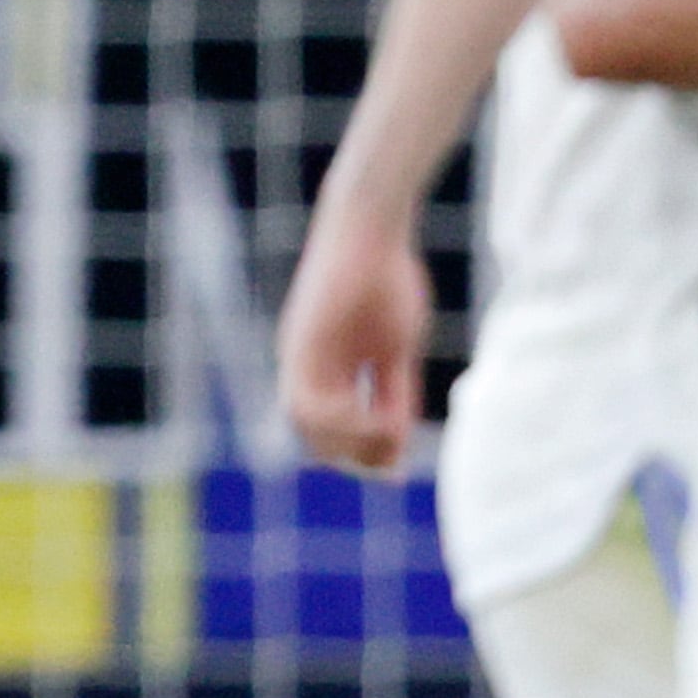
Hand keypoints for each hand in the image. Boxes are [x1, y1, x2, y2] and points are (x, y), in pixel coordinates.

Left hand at [277, 211, 431, 475]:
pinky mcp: (298, 343)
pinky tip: (370, 419)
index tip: (397, 469)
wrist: (372, 228)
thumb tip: (398, 440)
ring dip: (345, 443)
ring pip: (304, 425)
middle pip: (315, 436)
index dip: (363, 454)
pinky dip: (338, 421)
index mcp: (328, 370)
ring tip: (384, 436)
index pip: (335, 429)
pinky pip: (305, 402)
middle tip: (391, 462)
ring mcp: (298, 356)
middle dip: (354, 456)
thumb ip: (394, 395)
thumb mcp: (397, 350)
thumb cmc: (389, 280)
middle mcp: (306, 367)